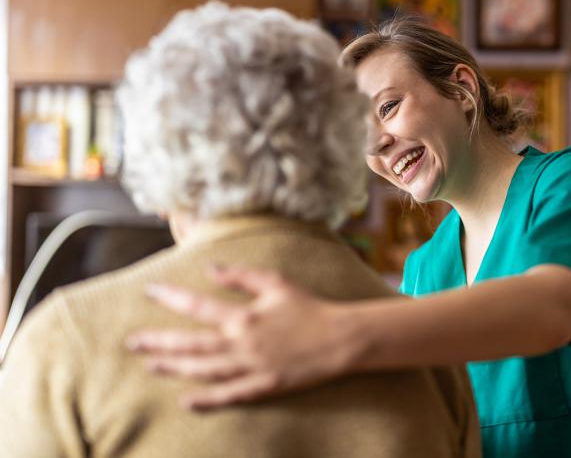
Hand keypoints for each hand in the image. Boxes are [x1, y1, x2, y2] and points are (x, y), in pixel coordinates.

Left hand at [126, 267, 356, 408]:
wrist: (339, 339)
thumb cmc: (308, 307)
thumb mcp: (276, 283)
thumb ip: (241, 275)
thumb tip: (210, 268)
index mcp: (245, 316)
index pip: (198, 306)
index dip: (171, 298)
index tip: (149, 290)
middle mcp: (242, 344)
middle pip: (191, 344)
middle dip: (159, 342)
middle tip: (132, 342)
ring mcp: (251, 368)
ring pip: (204, 370)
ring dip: (175, 368)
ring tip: (151, 364)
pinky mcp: (263, 387)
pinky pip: (229, 395)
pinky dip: (206, 400)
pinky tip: (185, 400)